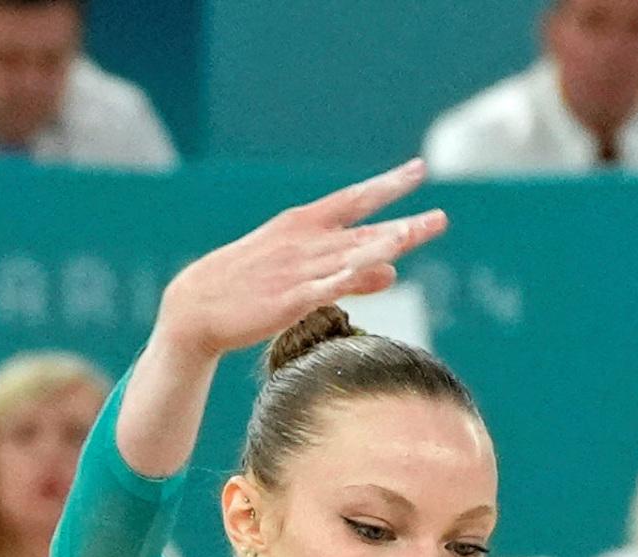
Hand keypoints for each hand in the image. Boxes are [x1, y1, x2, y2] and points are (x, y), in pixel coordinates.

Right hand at [152, 159, 448, 362]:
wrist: (196, 304)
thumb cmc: (250, 285)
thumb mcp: (303, 272)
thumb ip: (352, 272)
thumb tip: (393, 271)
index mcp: (303, 225)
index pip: (353, 200)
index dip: (387, 185)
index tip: (418, 170)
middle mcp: (304, 242)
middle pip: (362, 230)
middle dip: (403, 225)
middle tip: (441, 219)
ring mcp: (296, 269)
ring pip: (347, 255)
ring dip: (380, 245)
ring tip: (412, 235)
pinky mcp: (288, 300)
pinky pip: (324, 287)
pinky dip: (349, 279)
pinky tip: (375, 274)